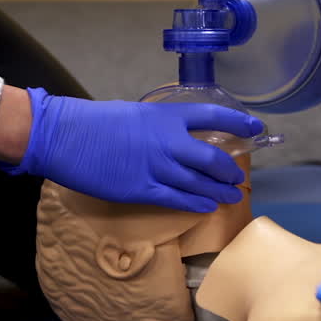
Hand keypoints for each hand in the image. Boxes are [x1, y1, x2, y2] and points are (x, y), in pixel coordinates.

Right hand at [4, 87, 263, 211]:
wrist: (64, 136)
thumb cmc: (95, 121)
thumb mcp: (135, 113)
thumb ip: (160, 126)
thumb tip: (178, 136)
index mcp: (166, 116)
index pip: (214, 116)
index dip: (239, 122)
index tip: (257, 128)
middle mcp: (168, 141)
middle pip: (213, 157)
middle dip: (230, 169)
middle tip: (239, 176)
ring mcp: (157, 167)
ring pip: (199, 182)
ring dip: (219, 190)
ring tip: (232, 196)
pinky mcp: (142, 189)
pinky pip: (178, 199)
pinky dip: (196, 203)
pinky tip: (208, 207)